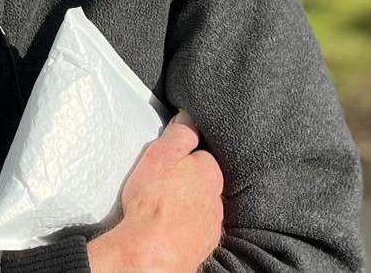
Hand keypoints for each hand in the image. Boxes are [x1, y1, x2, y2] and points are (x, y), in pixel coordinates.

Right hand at [86, 109, 223, 271]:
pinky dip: (187, 226)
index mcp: (209, 171)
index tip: (168, 162)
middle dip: (188, 181)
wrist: (152, 253)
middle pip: (203, 181)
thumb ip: (179, 134)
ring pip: (202, 205)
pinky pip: (198, 227)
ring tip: (165, 208)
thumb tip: (189, 117)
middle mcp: (217, 197)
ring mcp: (213, 222)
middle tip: (163, 186)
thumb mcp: (160, 155)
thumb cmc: (152, 203)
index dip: (182, 156)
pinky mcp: (205, 244)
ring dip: (188, 204)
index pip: (200, 154)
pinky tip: (171, 227)